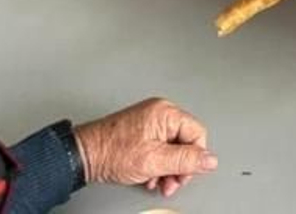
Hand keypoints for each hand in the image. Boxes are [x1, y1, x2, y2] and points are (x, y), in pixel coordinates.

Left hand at [75, 98, 216, 199]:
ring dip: (168, 169)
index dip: (194, 157)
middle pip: (186, 142)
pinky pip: (160, 148)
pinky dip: (157, 164)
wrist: (86, 154)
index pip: (197, 134)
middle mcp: (160, 113)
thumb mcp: (154, 160)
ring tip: (156, 181)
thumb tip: (210, 160)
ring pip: (173, 148)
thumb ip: (185, 160)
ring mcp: (150, 122)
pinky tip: (148, 175)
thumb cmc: (113, 152)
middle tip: (170, 182)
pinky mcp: (142, 131)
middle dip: (179, 166)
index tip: (183, 174)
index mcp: (166, 113)